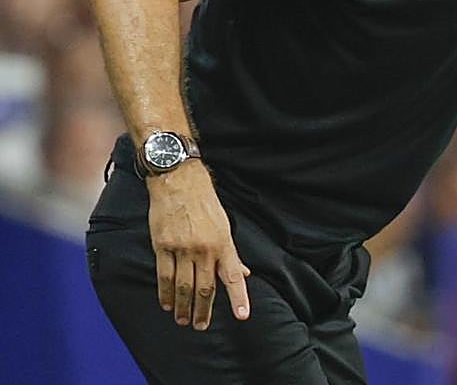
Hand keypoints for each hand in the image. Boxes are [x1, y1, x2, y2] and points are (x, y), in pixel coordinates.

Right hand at [146, 161, 250, 329]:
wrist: (179, 181)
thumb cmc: (204, 202)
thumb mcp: (225, 225)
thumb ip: (231, 253)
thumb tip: (244, 273)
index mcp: (223, 242)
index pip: (233, 276)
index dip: (239, 297)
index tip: (243, 316)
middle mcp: (204, 248)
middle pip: (205, 287)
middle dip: (203, 310)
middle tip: (201, 326)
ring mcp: (182, 248)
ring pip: (183, 285)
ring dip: (183, 306)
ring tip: (182, 320)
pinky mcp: (162, 245)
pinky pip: (164, 275)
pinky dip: (165, 292)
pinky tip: (166, 303)